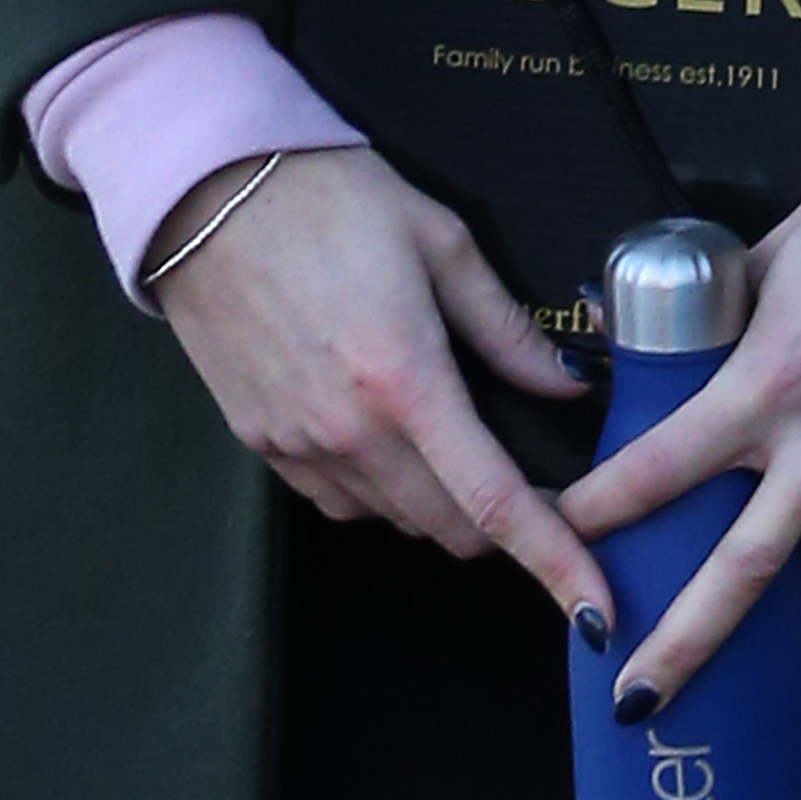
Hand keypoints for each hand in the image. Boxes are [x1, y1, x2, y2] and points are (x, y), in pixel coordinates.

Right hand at [144, 147, 611, 642]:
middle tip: (528, 474)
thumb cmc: (325, 198)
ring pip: (398, 520)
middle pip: (453, 530)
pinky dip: (380, 487)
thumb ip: (508, 331)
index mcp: (406, 382)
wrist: (203, 188)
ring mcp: (298, 444)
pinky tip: (386, 431)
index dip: (557, 564)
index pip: (496, 505)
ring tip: (448, 432)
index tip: (597, 612)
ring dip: (439, 501)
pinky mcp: (261, 442)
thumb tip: (567, 387)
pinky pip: (341, 500)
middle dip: (504, 521)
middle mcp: (349, 431)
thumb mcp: (442, 242)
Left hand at [564, 168, 800, 715]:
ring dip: (787, 559)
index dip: (602, 513)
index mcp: (767, 379)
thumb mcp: (762, 264)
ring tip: (770, 530)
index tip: (566, 535)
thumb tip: (648, 349)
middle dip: (682, 644)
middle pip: (740, 571)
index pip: (662, 469)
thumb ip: (711, 326)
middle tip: (636, 698)